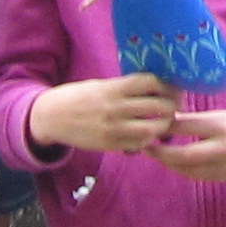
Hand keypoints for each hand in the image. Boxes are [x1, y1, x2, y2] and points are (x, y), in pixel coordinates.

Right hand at [26, 75, 175, 159]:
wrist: (51, 117)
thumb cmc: (79, 97)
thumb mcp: (101, 85)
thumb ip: (125, 88)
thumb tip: (155, 87)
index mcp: (114, 88)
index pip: (151, 82)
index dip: (167, 86)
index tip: (172, 89)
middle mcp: (115, 107)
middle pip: (158, 106)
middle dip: (171, 106)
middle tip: (174, 107)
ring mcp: (113, 128)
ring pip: (152, 128)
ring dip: (162, 126)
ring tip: (163, 123)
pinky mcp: (109, 144)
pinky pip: (137, 144)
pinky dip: (147, 140)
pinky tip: (147, 135)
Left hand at [150, 108, 225, 182]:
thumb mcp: (222, 116)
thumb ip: (196, 120)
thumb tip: (166, 119)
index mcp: (221, 126)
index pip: (186, 127)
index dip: (164, 127)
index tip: (149, 125)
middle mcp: (222, 148)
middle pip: (182, 155)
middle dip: (160, 152)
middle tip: (145, 146)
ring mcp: (223, 166)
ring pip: (187, 169)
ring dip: (168, 163)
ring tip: (155, 154)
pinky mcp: (223, 178)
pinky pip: (196, 176)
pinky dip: (182, 169)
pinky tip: (173, 162)